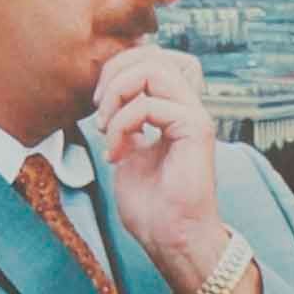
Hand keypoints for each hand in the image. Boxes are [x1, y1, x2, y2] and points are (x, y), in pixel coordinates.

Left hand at [85, 43, 242, 293]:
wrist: (171, 239)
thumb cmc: (151, 206)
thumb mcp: (126, 151)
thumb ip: (123, 120)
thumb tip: (108, 96)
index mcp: (173, 109)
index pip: (151, 58)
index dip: (118, 69)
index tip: (98, 106)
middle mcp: (187, 107)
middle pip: (152, 55)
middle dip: (114, 74)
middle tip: (98, 111)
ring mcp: (194, 115)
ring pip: (154, 69)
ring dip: (118, 94)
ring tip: (105, 127)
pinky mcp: (195, 129)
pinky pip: (150, 105)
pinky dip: (123, 125)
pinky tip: (116, 154)